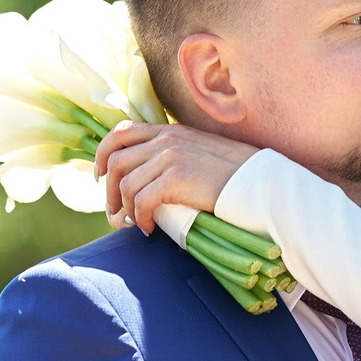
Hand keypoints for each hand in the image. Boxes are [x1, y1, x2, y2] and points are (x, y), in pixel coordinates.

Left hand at [94, 122, 259, 231]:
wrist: (259, 182)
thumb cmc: (234, 175)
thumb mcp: (199, 153)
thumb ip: (173, 157)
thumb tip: (149, 179)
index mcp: (169, 132)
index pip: (122, 133)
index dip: (103, 154)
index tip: (101, 176)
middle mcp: (166, 140)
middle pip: (116, 160)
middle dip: (109, 190)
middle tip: (113, 212)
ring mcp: (170, 157)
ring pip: (125, 183)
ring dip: (124, 208)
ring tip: (134, 223)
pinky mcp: (176, 178)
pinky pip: (141, 200)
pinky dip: (140, 218)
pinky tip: (149, 228)